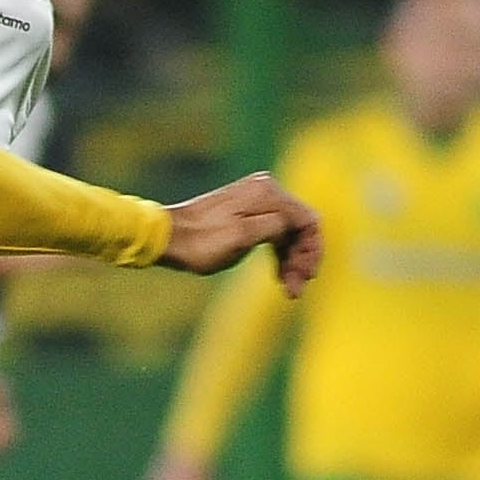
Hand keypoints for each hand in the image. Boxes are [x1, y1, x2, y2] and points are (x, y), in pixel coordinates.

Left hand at [160, 172, 320, 292]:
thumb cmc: (202, 241)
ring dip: (291, 260)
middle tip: (295, 290)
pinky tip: (278, 275)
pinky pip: (272, 231)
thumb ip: (276, 226)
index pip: (308, 220)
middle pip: (299, 226)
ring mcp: (254, 199)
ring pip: (287, 232)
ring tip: (289, 289)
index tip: (306, 277)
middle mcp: (265, 190)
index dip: (312, 251)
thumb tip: (299, 223)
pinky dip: (278, 253)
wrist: (167, 237)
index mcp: (268, 193)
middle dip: (301, 258)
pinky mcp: (245, 211)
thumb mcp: (243, 237)